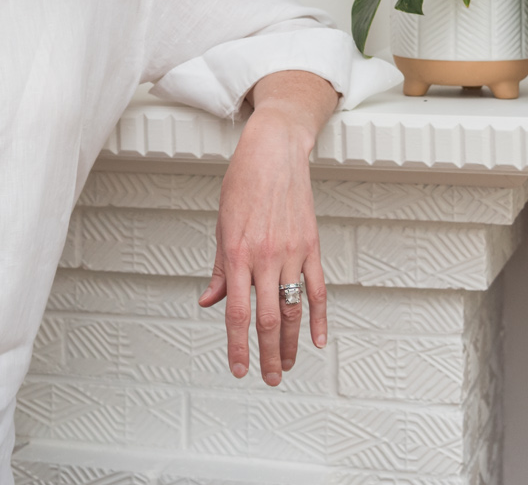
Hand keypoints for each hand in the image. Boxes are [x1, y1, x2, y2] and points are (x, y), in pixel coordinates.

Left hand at [198, 70, 337, 385]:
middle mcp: (266, 257)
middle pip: (268, 319)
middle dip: (268, 355)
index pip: (236, 312)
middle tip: (267, 378)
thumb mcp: (221, 224)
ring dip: (291, 343)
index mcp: (237, 253)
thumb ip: (218, 268)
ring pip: (293, 310)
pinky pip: (317, 290)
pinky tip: (317, 339)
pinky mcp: (311, 246)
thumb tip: (209, 301)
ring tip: (287, 365)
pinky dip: (318, 317)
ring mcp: (292, 253)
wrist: (274, 150)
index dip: (237, 345)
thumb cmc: (243, 182)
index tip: (239, 369)